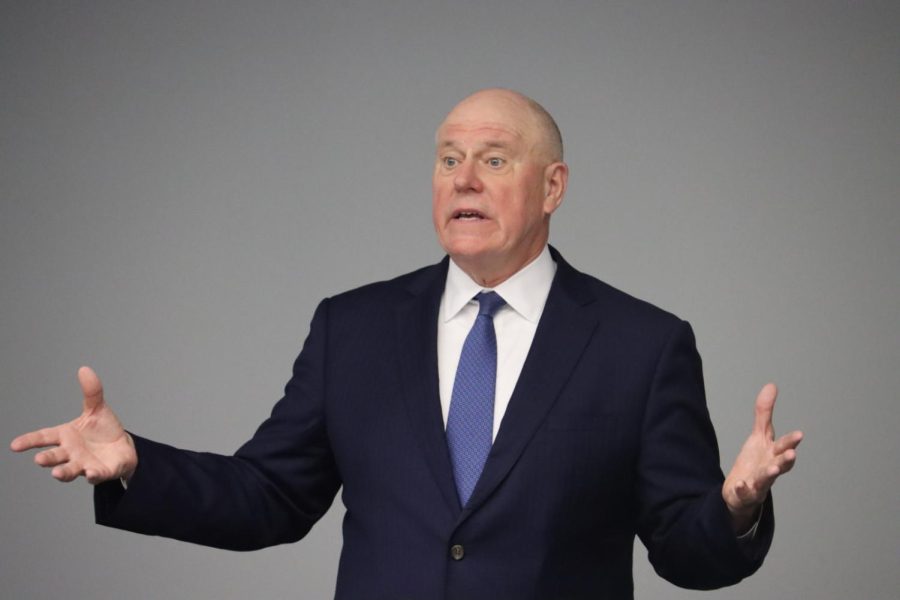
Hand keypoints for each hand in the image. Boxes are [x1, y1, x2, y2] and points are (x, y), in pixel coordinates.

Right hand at [10, 366, 137, 483]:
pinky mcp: (101, 472)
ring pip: (70, 470)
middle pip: (55, 456)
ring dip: (63, 473)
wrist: (122, 447)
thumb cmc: (103, 430)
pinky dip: (93, 475)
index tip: (14, 445)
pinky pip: (95, 475)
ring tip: (56, 473)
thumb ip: (91, 391)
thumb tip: (84, 369)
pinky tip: (91, 473)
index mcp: (65, 436)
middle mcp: (71, 452)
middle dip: (47, 458)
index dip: (29, 441)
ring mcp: (84, 464)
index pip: (44, 437)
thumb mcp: (97, 408)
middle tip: (39, 459)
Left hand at [722, 383, 802, 531]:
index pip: (784, 447)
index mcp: (773, 454)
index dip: (791, 441)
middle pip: (780, 464)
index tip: (799, 434)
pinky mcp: (744, 494)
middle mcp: (769, 469)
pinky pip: (744, 492)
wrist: (742, 491)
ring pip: (766, 479)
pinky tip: (741, 485)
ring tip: (773, 469)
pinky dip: (744, 489)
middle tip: (792, 454)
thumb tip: (772, 385)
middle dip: (786, 459)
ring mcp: (758, 483)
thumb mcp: (759, 435)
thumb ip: (764, 413)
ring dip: (770, 474)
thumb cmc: (756, 461)